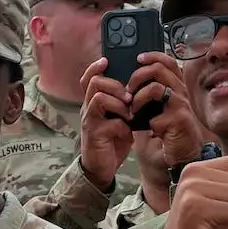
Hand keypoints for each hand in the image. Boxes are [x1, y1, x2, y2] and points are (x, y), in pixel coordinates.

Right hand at [78, 57, 135, 192]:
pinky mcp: (95, 135)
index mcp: (94, 102)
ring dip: (119, 103)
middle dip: (115, 85)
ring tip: (129, 113)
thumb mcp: (119, 118)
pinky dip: (121, 125)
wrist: (101, 168)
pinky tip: (127, 132)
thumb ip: (123, 104)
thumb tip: (139, 89)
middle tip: (128, 96)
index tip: (107, 60)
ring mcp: (90, 121)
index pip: (89, 78)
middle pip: (94, 83)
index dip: (95, 67)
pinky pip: (109, 122)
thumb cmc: (111, 140)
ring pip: (99, 98)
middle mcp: (88, 109)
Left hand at [126, 52, 206, 167]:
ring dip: (138, 98)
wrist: (181, 152)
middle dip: (138, 76)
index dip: (153, 55)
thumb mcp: (158, 106)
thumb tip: (128, 81)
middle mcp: (181, 92)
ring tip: (132, 109)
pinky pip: (155, 116)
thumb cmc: (167, 128)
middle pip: (159, 69)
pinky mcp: (178, 121)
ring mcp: (181, 106)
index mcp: (176, 86)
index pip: (167, 61)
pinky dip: (145, 123)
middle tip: (128, 89)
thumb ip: (150, 92)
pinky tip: (147, 129)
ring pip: (155, 88)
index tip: (138, 58)